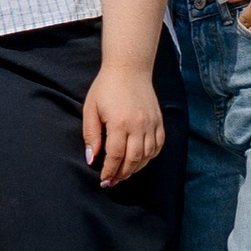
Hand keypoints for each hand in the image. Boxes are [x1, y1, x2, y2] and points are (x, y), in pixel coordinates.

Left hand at [81, 59, 164, 187]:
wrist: (129, 69)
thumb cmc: (106, 88)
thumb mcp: (91, 109)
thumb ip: (91, 135)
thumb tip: (91, 159)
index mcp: (119, 123)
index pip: (116, 156)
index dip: (110, 171)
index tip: (103, 180)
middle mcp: (139, 125)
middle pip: (133, 159)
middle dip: (122, 174)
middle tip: (113, 181)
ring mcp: (152, 124)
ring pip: (147, 155)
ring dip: (136, 168)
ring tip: (124, 173)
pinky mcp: (159, 121)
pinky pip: (158, 146)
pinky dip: (150, 157)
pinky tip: (139, 160)